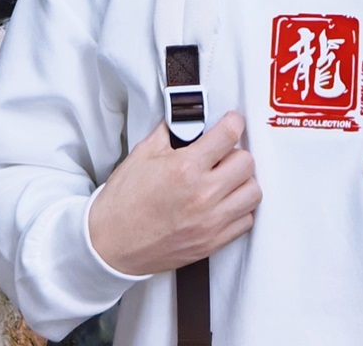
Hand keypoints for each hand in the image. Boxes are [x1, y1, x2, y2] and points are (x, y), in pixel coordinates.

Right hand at [87, 115, 260, 276]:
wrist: (110, 244)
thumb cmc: (123, 203)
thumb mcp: (142, 154)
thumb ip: (170, 132)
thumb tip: (186, 118)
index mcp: (185, 168)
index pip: (229, 134)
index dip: (232, 122)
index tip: (231, 122)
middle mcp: (202, 195)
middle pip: (246, 163)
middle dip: (237, 152)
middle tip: (224, 153)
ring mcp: (209, 222)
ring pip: (252, 192)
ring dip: (242, 182)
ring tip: (226, 179)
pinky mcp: (211, 243)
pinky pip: (245, 221)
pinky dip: (239, 209)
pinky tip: (224, 202)